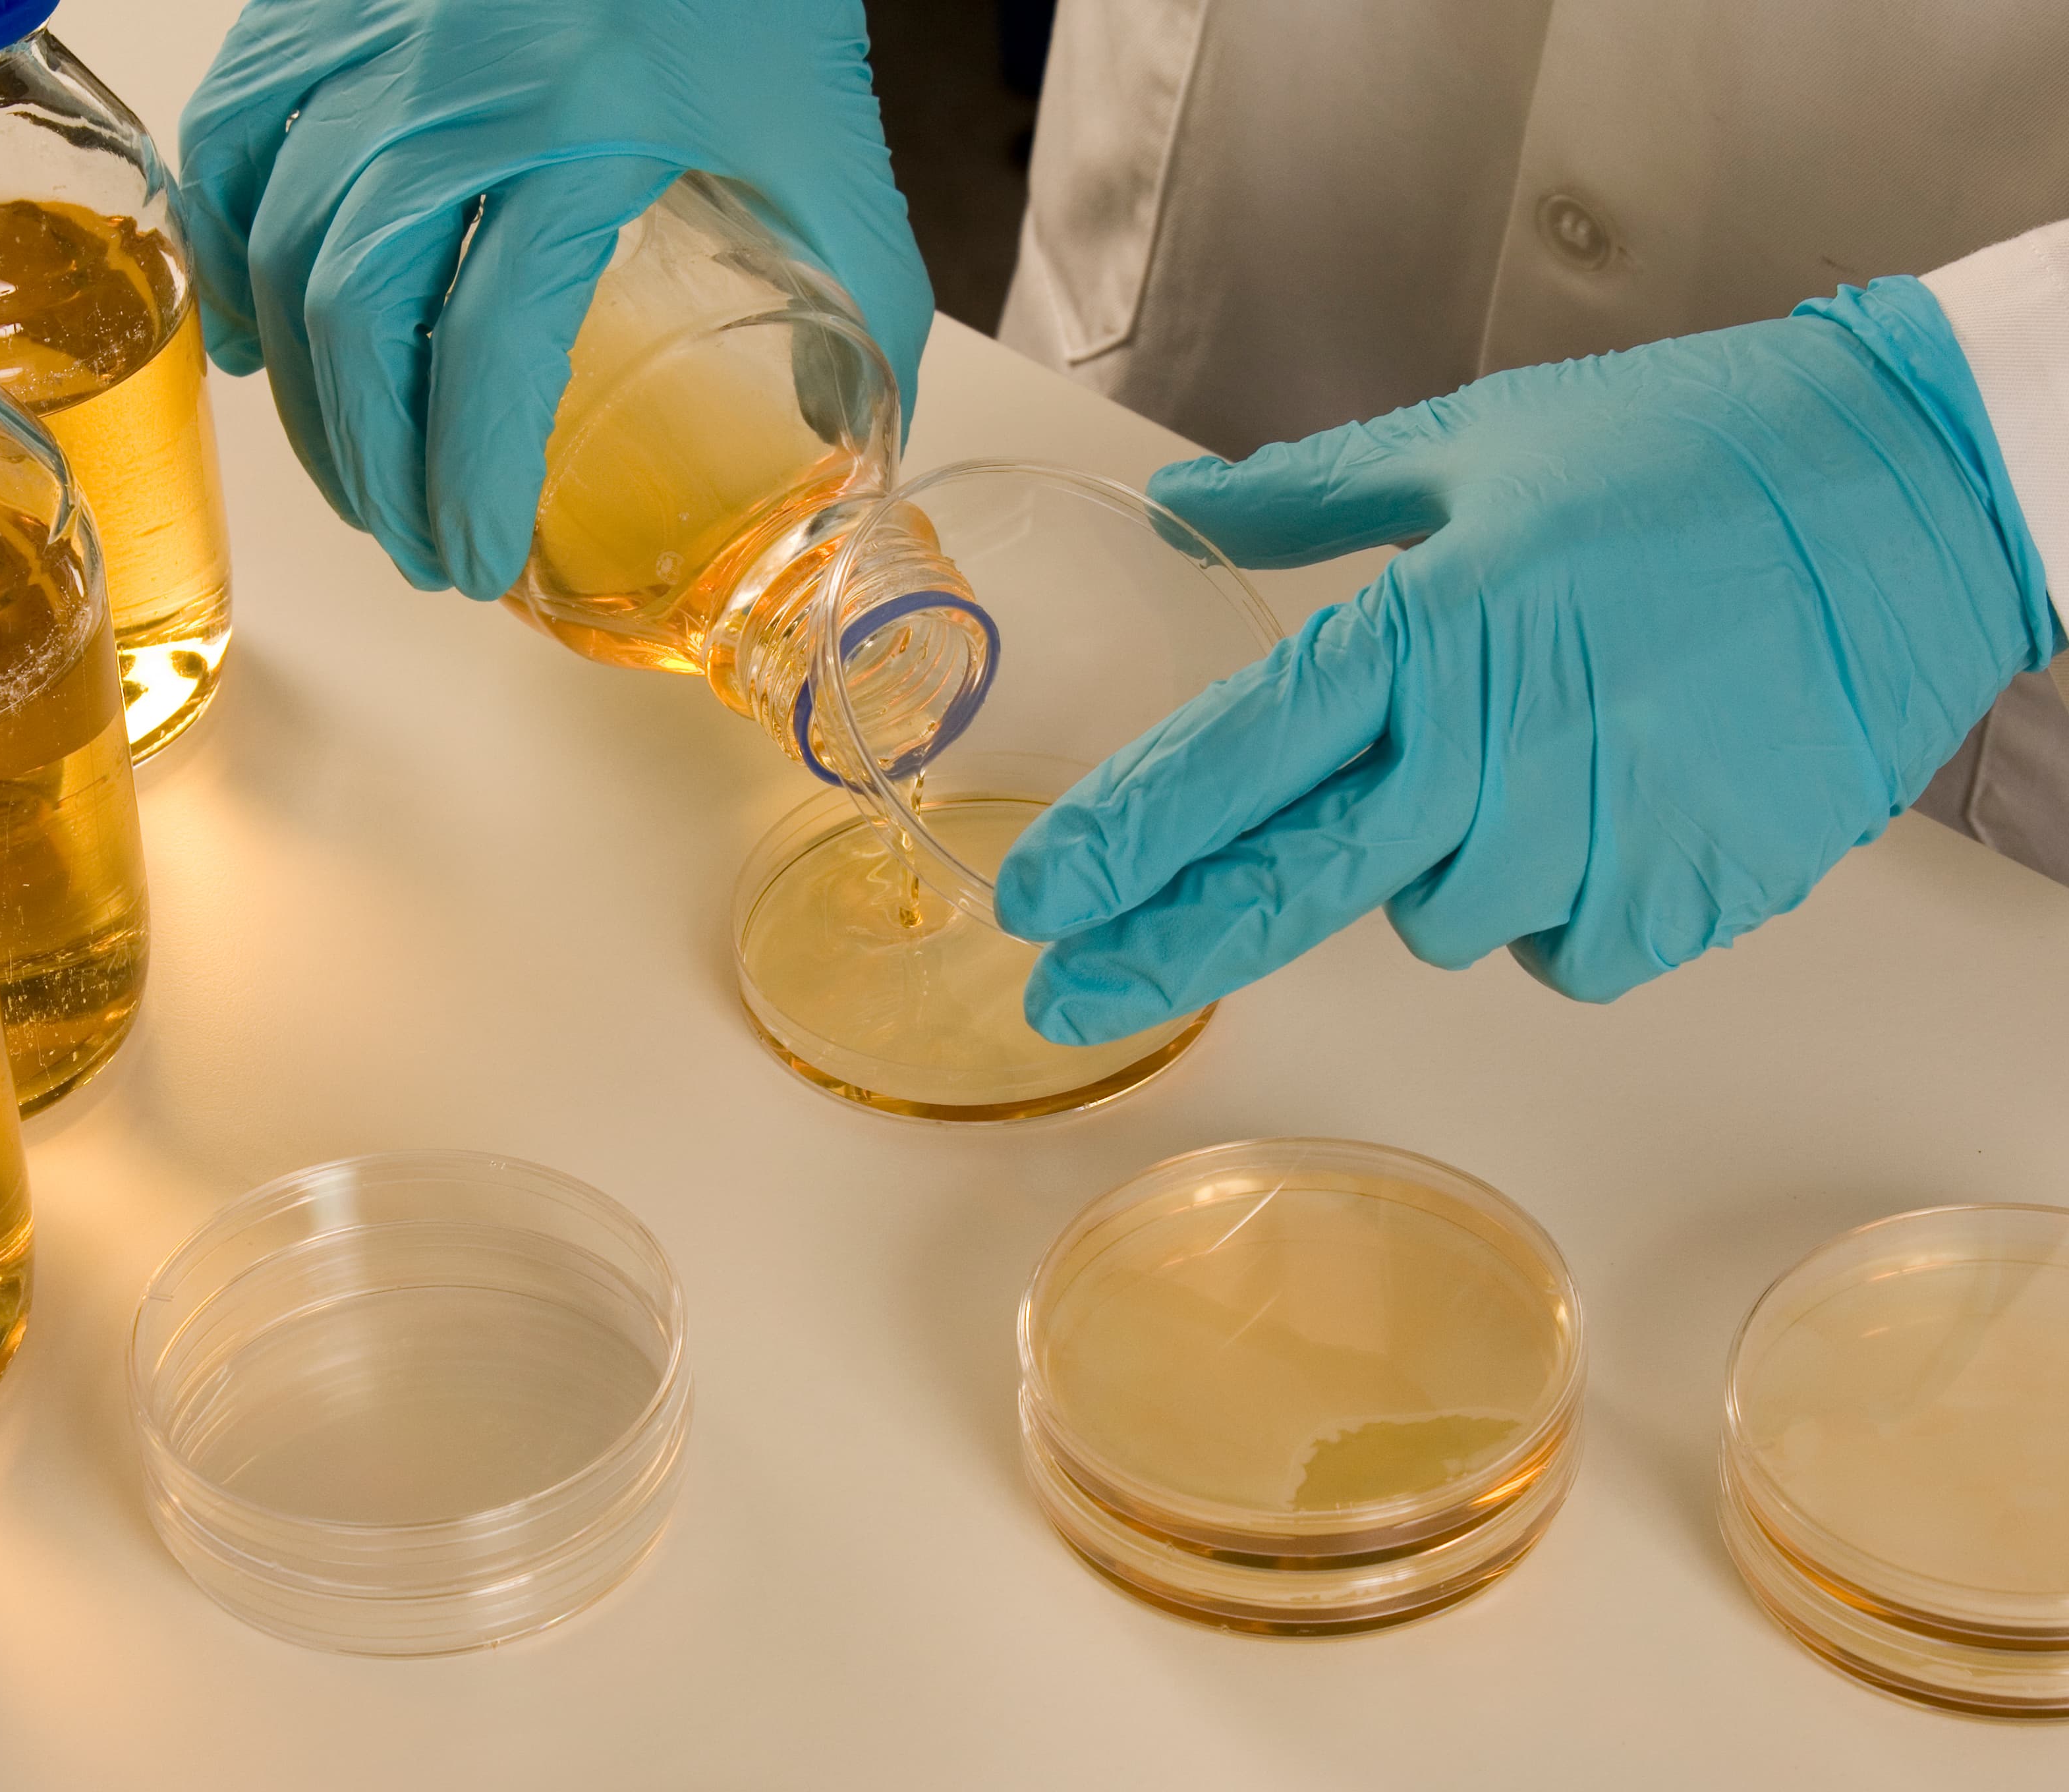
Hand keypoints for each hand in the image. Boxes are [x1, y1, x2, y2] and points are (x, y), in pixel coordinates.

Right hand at [178, 0, 929, 597]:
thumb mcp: (829, 141)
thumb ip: (857, 294)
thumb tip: (846, 437)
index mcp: (589, 119)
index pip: (495, 340)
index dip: (470, 474)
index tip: (476, 557)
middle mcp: (458, 81)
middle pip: (360, 312)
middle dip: (376, 462)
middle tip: (419, 548)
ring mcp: (376, 38)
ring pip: (284, 241)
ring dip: (308, 391)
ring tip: (357, 483)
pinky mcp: (326, 7)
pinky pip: (234, 142)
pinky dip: (230, 254)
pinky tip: (255, 345)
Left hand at [996, 278, 2057, 1043]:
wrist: (1916, 494)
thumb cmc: (1691, 450)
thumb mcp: (1477, 439)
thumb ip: (1310, 497)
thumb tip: (1182, 507)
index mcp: (1431, 630)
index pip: (1233, 760)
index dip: (1124, 837)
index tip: (1036, 897)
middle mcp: (1495, 750)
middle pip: (1289, 890)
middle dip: (1165, 949)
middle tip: (1068, 999)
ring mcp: (1597, 836)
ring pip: (1438, 921)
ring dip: (1440, 864)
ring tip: (1533, 752)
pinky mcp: (1692, 893)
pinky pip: (1563, 951)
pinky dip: (1560, 899)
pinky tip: (1612, 802)